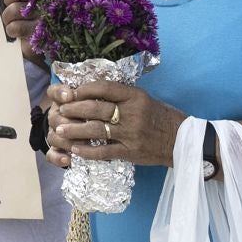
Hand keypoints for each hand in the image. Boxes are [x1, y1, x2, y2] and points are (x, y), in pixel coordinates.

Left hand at [1, 0, 44, 61]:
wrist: (35, 47)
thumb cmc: (24, 20)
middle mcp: (43, 0)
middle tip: (8, 5)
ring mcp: (43, 17)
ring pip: (14, 8)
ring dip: (7, 17)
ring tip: (10, 22)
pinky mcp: (38, 34)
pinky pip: (16, 27)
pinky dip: (11, 30)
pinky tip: (15, 33)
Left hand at [44, 80, 184, 168]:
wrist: (181, 140)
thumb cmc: (160, 117)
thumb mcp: (144, 99)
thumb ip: (121, 96)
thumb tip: (91, 92)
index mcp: (135, 96)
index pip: (104, 88)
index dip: (84, 89)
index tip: (70, 91)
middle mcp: (132, 113)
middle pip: (96, 108)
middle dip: (74, 109)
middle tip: (60, 110)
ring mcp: (131, 134)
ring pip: (96, 130)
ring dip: (75, 130)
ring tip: (60, 130)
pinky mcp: (131, 152)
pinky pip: (105, 151)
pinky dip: (88, 151)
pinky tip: (75, 149)